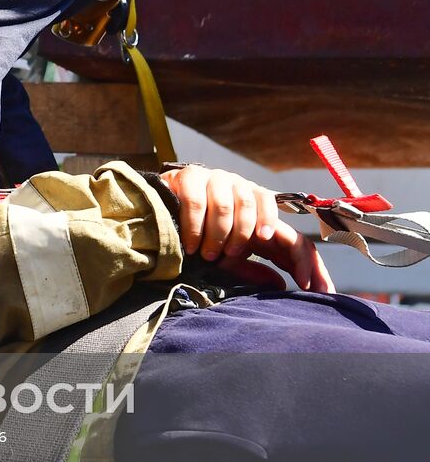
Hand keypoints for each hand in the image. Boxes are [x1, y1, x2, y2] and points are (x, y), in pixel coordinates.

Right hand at [158, 165, 333, 292]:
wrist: (155, 210)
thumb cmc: (199, 238)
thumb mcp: (228, 257)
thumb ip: (252, 267)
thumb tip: (280, 284)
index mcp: (258, 208)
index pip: (291, 230)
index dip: (303, 258)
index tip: (307, 285)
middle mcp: (241, 187)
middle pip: (255, 207)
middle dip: (242, 238)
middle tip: (227, 257)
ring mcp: (216, 178)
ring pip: (228, 205)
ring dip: (218, 234)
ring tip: (207, 254)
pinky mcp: (190, 176)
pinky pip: (199, 202)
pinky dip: (195, 227)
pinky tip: (191, 244)